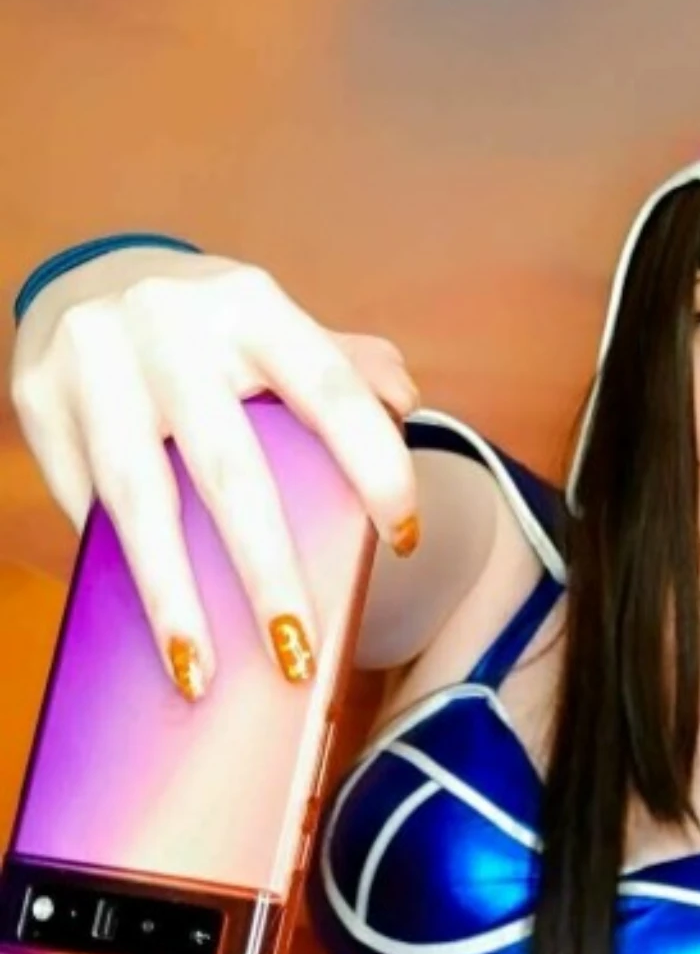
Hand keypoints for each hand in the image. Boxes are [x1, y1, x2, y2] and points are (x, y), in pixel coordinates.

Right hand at [8, 250, 421, 696]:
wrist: (83, 277)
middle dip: (267, 573)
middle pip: (229, 469)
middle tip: (298, 658)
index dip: (376, 467)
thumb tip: (401, 404)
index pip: (329, 391)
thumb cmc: (203, 329)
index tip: (406, 541)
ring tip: (199, 676)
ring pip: (140, 500)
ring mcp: (96, 361)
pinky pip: (86, 506)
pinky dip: (117, 573)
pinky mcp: (38, 396)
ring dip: (173, 598)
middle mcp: (170, 326)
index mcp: (250, 304)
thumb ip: (341, 364)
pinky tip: (148, 630)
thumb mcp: (271, 324)